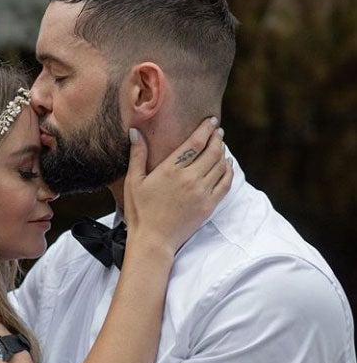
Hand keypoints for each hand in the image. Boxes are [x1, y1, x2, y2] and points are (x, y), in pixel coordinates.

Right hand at [124, 119, 231, 253]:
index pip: (196, 142)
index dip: (206, 129)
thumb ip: (137, 155)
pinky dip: (228, 171)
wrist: (153, 241)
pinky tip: (226, 165)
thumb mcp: (134, 181)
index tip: (211, 121)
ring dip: (223, 152)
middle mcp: (189, 179)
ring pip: (221, 165)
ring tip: (220, 146)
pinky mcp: (208, 206)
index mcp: (170, 170)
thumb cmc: (140, 212)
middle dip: (217, 138)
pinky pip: (226, 183)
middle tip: (217, 132)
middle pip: (212, 151)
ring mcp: (201, 193)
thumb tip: (135, 131)